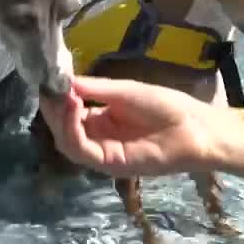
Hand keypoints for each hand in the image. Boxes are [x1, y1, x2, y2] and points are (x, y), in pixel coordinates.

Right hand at [38, 75, 218, 176]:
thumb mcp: (124, 90)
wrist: (195, 128)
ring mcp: (103, 152)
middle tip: (49, 88)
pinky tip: (74, 108)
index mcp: (101, 119)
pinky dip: (72, 129)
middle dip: (53, 109)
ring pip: (67, 142)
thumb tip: (63, 81)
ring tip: (62, 97)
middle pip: (63, 129)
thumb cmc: (166, 106)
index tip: (50, 79)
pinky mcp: (110, 164)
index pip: (68, 112)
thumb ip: (94, 89)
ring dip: (59, 119)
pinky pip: (82, 150)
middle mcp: (98, 137)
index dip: (57, 98)